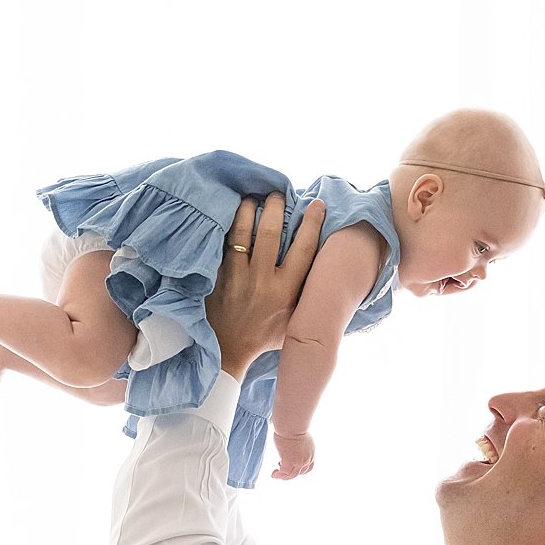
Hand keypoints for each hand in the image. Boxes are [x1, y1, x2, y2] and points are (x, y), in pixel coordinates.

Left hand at [205, 194, 324, 377]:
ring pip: (242, 234)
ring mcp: (237, 278)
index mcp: (286, 291)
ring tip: (252, 198)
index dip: (312, 222)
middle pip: (270, 233)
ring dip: (247, 210)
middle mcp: (262, 281)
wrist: (228, 350)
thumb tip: (327, 276)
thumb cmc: (265, 337)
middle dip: (276, 208)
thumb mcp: (294, 322)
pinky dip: (225, 227)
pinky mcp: (217, 277)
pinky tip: (229, 214)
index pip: (304, 249)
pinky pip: (221, 245)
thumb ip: (308, 298)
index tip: (317, 204)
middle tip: (277, 194)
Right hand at [270, 429, 314, 478]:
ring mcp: (299, 462)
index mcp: (311, 453)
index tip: (292, 469)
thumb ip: (298, 445)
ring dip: (283, 476)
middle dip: (291, 474)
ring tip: (274, 475)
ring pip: (292, 475)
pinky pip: (284, 472)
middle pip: (300, 473)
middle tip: (281, 473)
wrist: (292, 426)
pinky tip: (273, 473)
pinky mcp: (289, 462)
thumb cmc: (294, 427)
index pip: (308, 467)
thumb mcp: (300, 438)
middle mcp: (307, 459)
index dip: (300, 470)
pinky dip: (278, 474)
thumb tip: (291, 442)